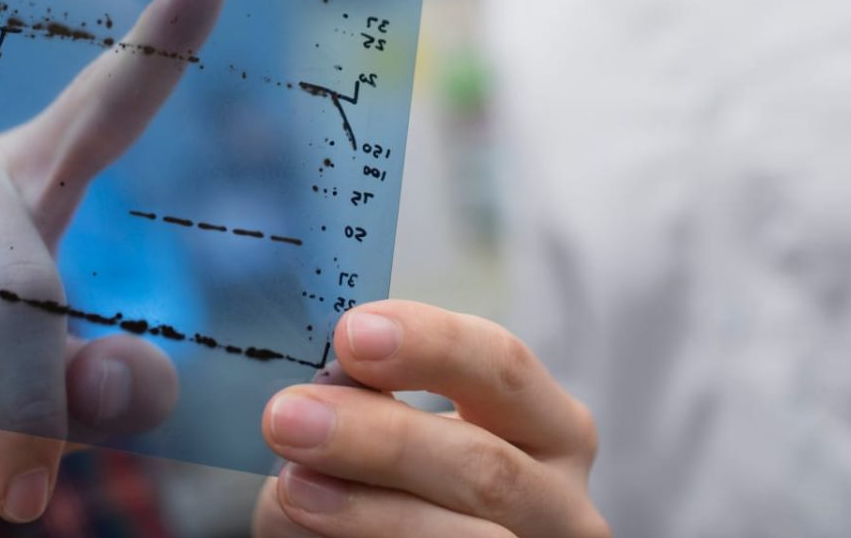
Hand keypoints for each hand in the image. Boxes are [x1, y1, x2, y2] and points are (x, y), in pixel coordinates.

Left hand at [252, 301, 607, 537]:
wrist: (391, 534)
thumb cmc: (398, 483)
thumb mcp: (403, 431)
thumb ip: (366, 401)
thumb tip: (308, 391)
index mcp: (549, 427)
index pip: (504, 367)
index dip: (432, 345)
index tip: (352, 334)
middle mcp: (561, 500)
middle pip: (485, 465)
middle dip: (382, 438)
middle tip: (289, 417)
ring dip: (367, 510)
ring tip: (291, 487)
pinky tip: (308, 531)